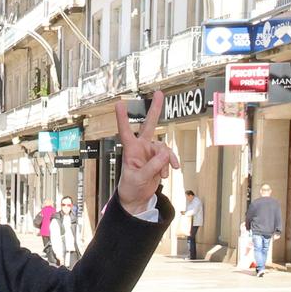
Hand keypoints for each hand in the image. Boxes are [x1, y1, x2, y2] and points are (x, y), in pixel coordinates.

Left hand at [114, 95, 178, 212]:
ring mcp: (151, 152)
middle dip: (155, 109)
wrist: (137, 198)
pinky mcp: (159, 159)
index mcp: (130, 150)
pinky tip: (170, 171)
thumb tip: (166, 153)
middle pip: (149, 125)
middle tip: (159, 93)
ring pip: (164, 148)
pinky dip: (171, 163)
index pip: (125, 131)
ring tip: (162, 175)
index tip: (120, 104)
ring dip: (166, 161)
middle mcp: (141, 147)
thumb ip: (153, 165)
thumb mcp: (139, 178)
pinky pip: (169, 157)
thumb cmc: (130, 187)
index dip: (122, 118)